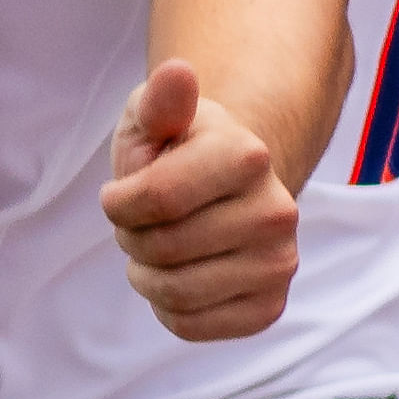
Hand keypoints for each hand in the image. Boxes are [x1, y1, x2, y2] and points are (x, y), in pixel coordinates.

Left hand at [99, 61, 300, 341]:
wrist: (223, 189)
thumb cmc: (175, 150)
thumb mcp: (154, 116)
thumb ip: (161, 100)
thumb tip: (177, 72)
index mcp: (248, 155)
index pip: (156, 199)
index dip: (118, 202)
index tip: (118, 193)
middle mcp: (277, 211)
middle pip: (161, 248)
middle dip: (130, 237)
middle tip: (141, 222)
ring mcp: (279, 262)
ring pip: (174, 293)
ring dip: (145, 274)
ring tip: (157, 248)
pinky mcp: (270, 306)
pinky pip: (191, 326)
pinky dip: (167, 308)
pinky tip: (179, 276)